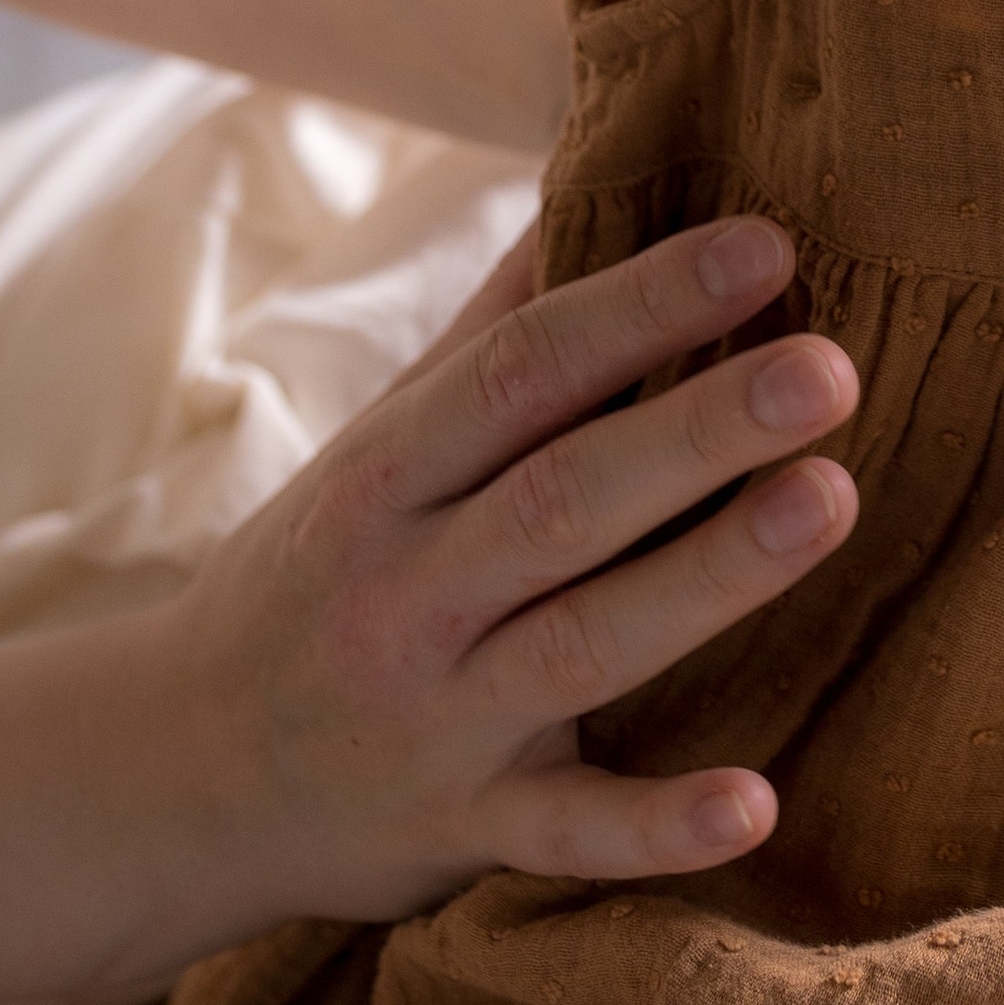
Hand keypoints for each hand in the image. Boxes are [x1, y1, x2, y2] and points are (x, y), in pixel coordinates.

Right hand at [0, 214, 857, 1004]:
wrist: (170, 776)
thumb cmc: (323, 571)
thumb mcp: (382, 441)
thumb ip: (492, 325)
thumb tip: (594, 171)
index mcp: (392, 473)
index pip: (523, 369)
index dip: (642, 302)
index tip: (768, 245)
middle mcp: (407, 589)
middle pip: (562, 495)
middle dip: (697, 428)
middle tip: (831, 367)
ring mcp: (434, 718)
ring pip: (582, 642)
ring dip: (710, 577)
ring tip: (833, 499)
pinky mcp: (460, 832)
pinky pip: (563, 833)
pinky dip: (654, 827)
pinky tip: (757, 804)